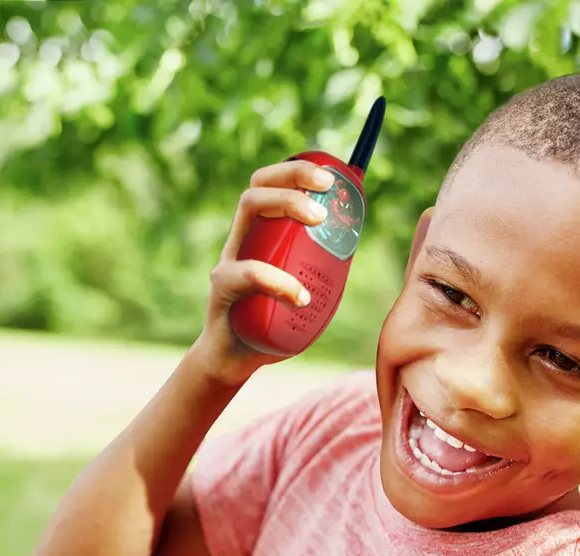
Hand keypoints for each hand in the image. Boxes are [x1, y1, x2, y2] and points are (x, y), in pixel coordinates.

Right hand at [187, 159, 334, 385]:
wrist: (235, 360)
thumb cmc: (273, 321)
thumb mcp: (305, 287)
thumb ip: (322, 264)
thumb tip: (357, 241)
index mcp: (263, 233)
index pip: (274, 184)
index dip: (300, 169)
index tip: (332, 175)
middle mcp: (244, 237)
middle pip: (260, 183)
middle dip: (294, 176)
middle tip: (327, 188)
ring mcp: (230, 257)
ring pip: (249, 207)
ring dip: (287, 204)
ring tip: (319, 220)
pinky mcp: (222, 287)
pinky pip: (248, 272)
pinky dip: (279, 281)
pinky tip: (302, 297)